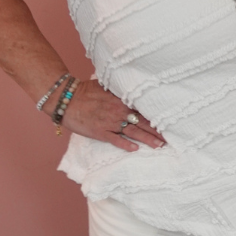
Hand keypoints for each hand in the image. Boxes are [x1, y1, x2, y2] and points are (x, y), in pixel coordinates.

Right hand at [47, 79, 165, 151]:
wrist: (66, 98)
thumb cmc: (86, 91)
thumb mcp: (107, 86)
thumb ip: (121, 91)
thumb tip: (134, 90)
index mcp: (122, 100)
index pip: (144, 110)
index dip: (156, 118)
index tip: (168, 123)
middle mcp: (119, 111)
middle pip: (142, 123)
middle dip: (157, 132)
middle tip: (170, 139)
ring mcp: (110, 122)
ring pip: (133, 132)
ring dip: (147, 139)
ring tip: (159, 146)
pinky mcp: (100, 132)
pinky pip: (115, 139)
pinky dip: (125, 144)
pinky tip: (136, 149)